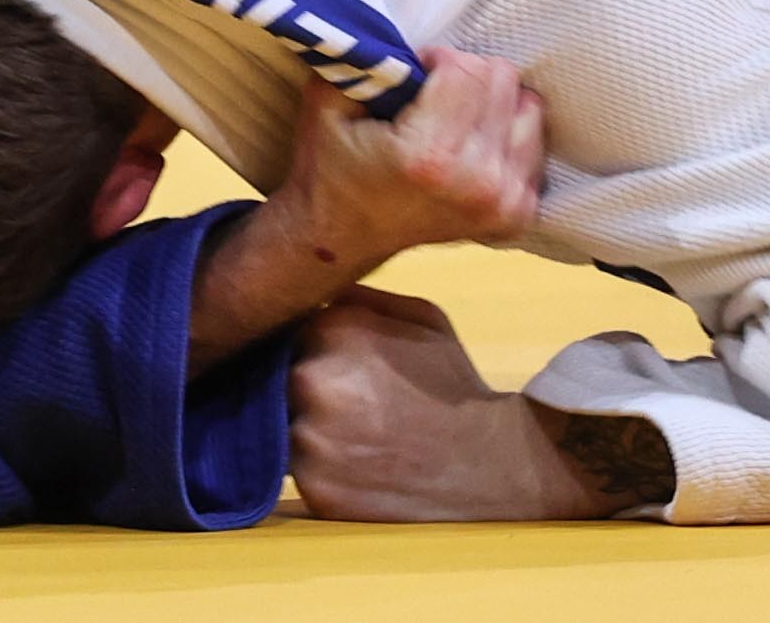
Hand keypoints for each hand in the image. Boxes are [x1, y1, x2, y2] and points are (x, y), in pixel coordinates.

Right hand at [246, 53, 546, 300]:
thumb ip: (365, 61)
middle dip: (466, 75)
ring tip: (455, 119)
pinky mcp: (518, 214)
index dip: (436, 58)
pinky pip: (535, 145)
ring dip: (493, 103)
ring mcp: (504, 203)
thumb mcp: (327, 102)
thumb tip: (403, 36)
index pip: (467, 68)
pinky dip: (507, 135)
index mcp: (429, 155)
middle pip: (503, 81)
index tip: (414, 73)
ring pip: (529, 109)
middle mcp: (478, 182)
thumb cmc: (330, 166)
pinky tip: (472, 145)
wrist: (340, 236)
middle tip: (433, 94)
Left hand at [287, 292, 647, 520]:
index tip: (325, 361)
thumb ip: (357, 297)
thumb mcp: (418, 318)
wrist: (495, 463)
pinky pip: (292, 470)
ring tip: (348, 434)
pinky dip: (315, 467)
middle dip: (297, 384)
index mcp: (332, 329)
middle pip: (274, 375)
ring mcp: (309, 437)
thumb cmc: (453, 384)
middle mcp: (311, 379)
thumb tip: (305, 281)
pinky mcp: (314, 488)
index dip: (302, 346)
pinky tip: (351, 464)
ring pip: (278, 424)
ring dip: (301, 426)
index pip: (282, 327)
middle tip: (337, 400)